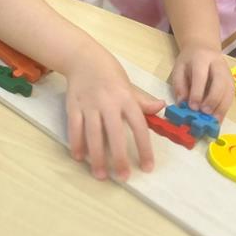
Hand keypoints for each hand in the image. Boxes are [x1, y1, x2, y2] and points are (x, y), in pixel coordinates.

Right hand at [63, 49, 164, 180]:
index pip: (139, 126)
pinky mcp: (73, 106)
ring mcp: (89, 105)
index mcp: (126, 99)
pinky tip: (79, 157)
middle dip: (119, 157)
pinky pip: (75, 128)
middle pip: (115, 134)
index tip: (147, 167)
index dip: (144, 148)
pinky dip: (76, 143)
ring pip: (93, 134)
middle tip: (123, 177)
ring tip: (100, 175)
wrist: (84, 58)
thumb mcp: (130, 86)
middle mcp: (108, 103)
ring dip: (96, 156)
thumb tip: (162, 107)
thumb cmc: (110, 74)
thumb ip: (142, 101)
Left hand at [169, 44, 233, 117]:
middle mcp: (218, 64)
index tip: (192, 107)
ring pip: (229, 91)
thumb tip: (182, 104)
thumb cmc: (189, 61)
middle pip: (220, 83)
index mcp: (202, 59)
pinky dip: (225, 109)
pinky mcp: (232, 82)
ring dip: (221, 108)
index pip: (201, 76)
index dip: (197, 92)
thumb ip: (179, 85)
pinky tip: (218, 119)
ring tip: (212, 121)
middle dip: (213, 100)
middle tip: (204, 113)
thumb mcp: (179, 69)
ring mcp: (228, 73)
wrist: (204, 48)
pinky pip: (231, 97)